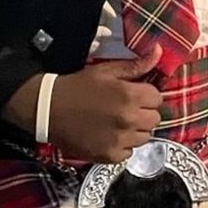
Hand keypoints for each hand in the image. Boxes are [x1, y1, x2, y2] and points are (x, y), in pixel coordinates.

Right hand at [3, 57, 163, 162]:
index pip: (157, 98)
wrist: (48, 110)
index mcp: (130, 96)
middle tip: (124, 109)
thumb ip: (136, 65)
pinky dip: (121, 145)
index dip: (145, 95)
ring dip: (134, 130)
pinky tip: (107, 136)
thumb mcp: (106, 71)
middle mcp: (129, 120)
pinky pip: (129, 152)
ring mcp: (121, 140)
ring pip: (144, 137)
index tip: (132, 95)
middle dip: (142, 113)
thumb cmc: (77, 87)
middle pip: (154, 119)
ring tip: (116, 123)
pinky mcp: (111, 156)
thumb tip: (159, 52)